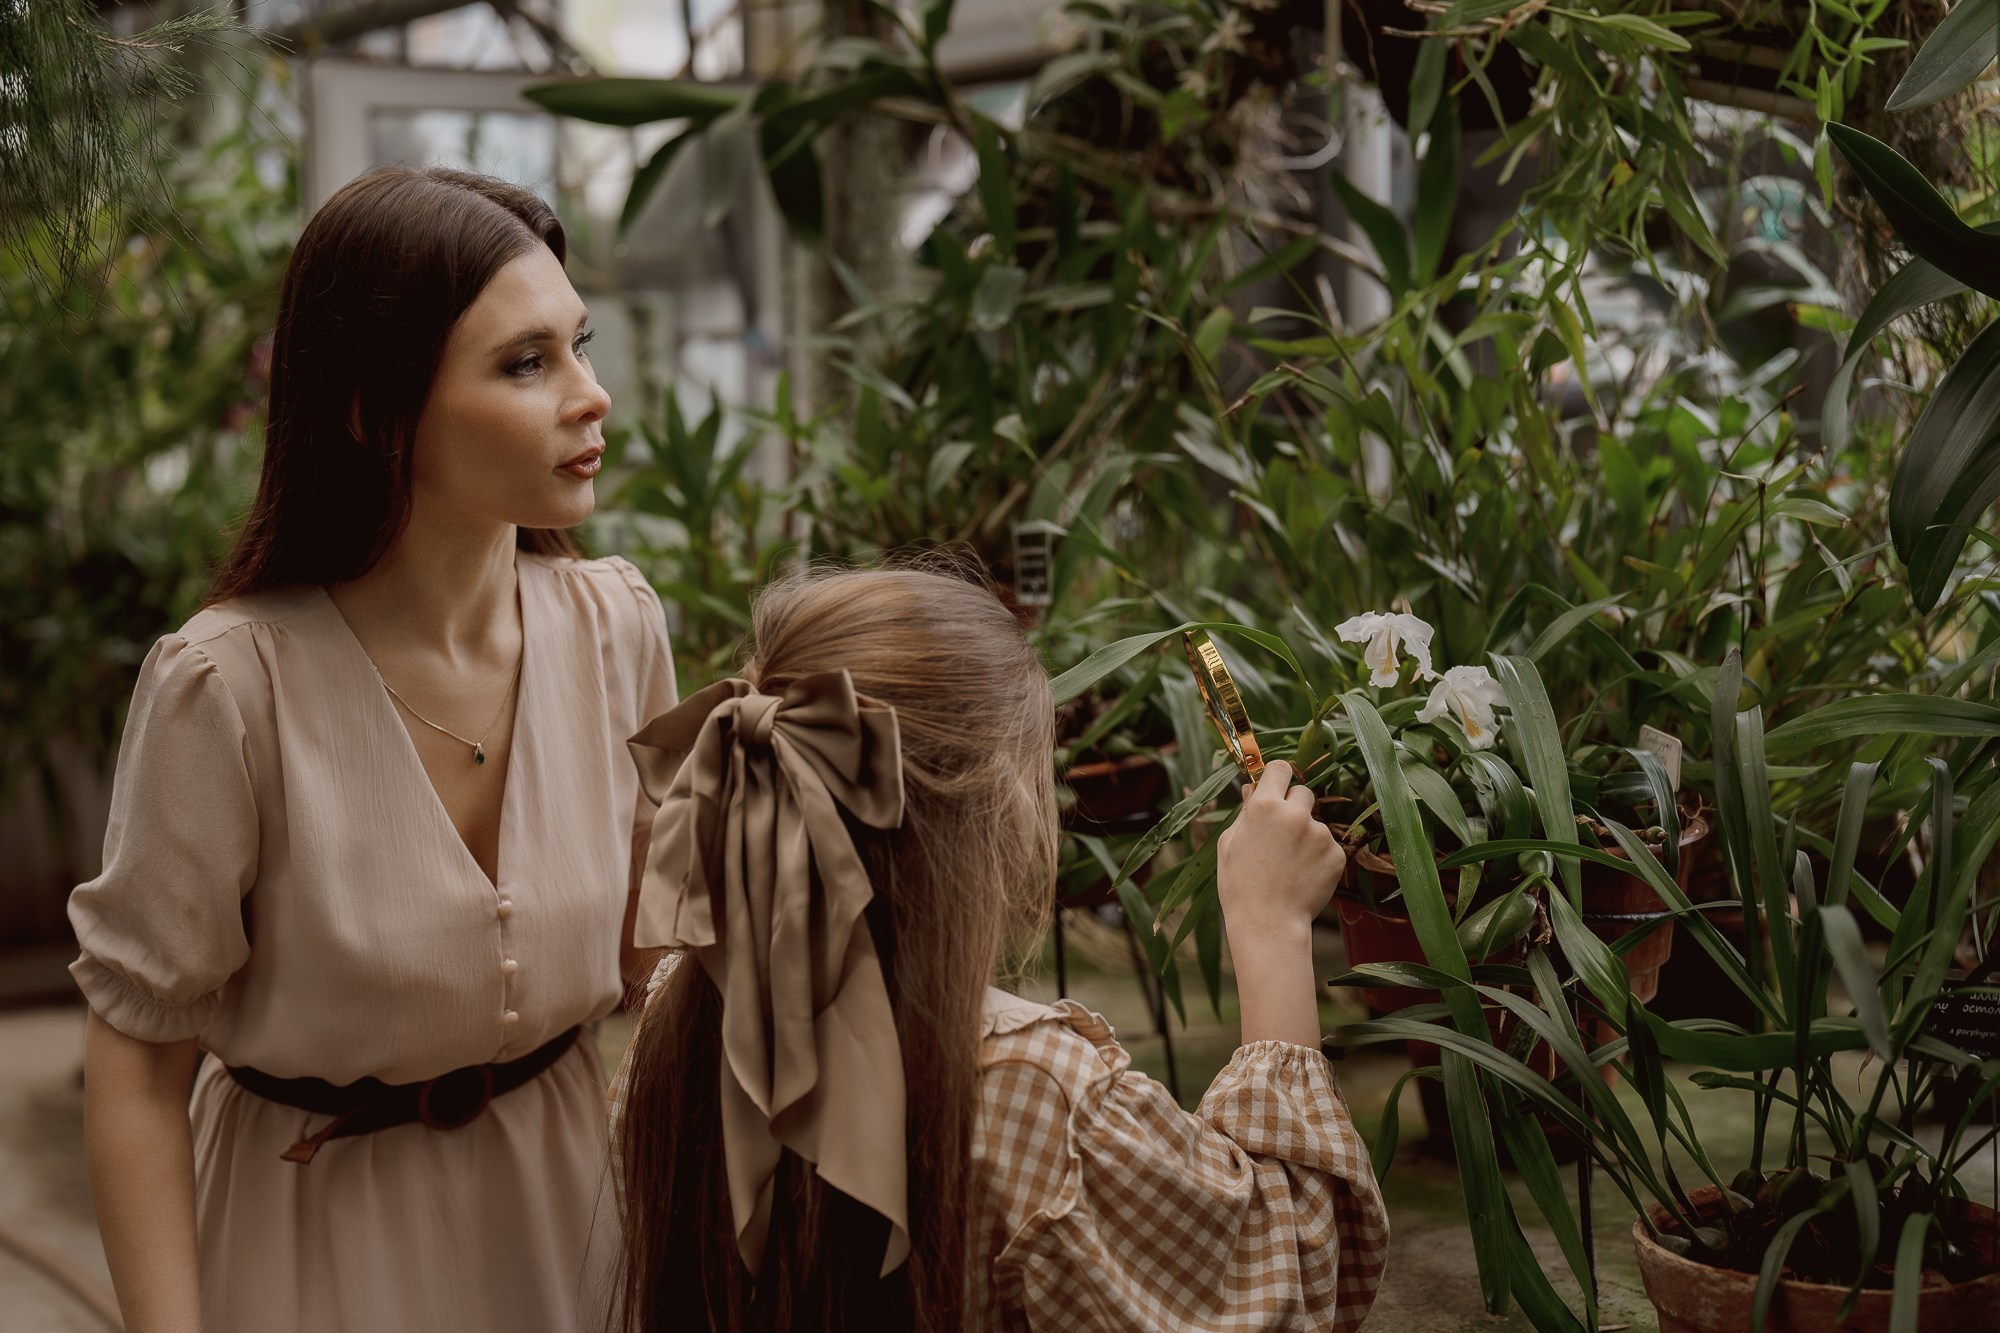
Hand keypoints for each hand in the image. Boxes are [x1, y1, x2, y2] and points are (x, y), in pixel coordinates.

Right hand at [1217, 760, 1344, 935]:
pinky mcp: (1337, 854)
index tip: (1275, 787)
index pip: (1280, 769)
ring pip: (1315, 823)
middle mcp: (1295, 814)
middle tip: (1281, 834)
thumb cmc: (1240, 885)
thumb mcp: (1229, 844)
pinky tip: (1302, 876)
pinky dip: (1318, 857)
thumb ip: (1245, 811)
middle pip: (1303, 792)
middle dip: (1293, 806)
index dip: (1277, 777)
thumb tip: (1253, 787)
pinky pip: (1328, 846)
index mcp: (1264, 807)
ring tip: (1289, 865)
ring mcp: (1320, 834)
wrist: (1268, 923)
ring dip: (1306, 836)